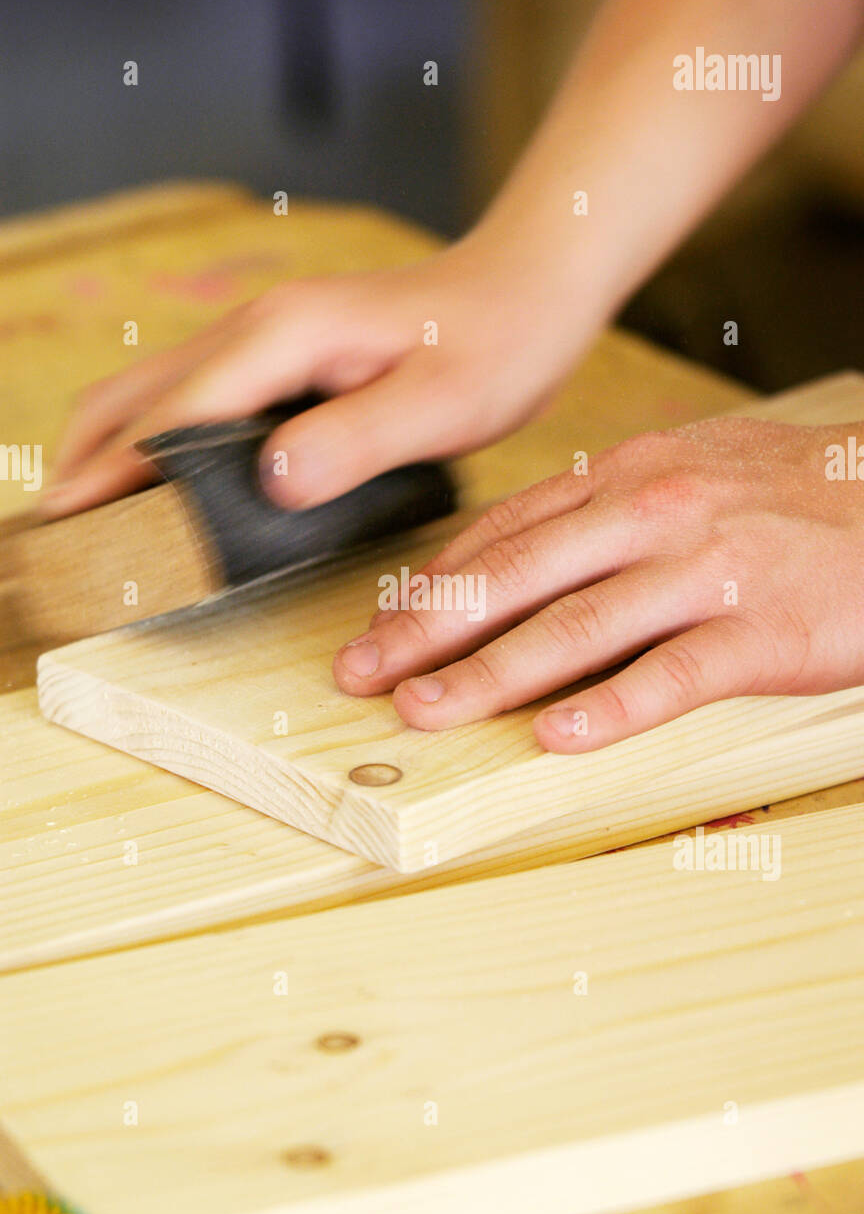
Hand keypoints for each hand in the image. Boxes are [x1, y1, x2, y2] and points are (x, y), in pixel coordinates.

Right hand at [41, 238, 580, 519]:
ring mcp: (263, 335)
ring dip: (109, 448)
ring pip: (151, 390)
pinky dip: (151, 436)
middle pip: (131, 393)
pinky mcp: (280, 352)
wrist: (527, 288)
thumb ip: (354, 444)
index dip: (113, 477)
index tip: (71, 533)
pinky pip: (190, 394)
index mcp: (282, 337)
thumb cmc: (496, 345)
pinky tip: (160, 480)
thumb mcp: (440, 406)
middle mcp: (255, 328)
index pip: (168, 415)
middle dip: (84, 461)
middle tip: (60, 536)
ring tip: (89, 517)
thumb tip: (269, 482)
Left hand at [334, 417, 863, 751]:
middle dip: (428, 630)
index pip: (504, 534)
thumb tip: (518, 564)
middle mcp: (654, 513)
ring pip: (578, 626)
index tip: (376, 630)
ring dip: (491, 674)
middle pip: (518, 576)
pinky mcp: (763, 628)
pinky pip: (675, 674)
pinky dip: (611, 708)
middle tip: (363, 676)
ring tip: (427, 712)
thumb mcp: (688, 478)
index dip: (430, 587)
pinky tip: (557, 736)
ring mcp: (707, 568)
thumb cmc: (792, 502)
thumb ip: (603, 516)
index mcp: (629, 477)